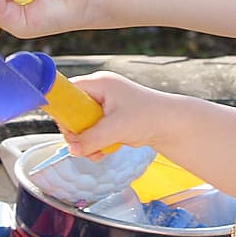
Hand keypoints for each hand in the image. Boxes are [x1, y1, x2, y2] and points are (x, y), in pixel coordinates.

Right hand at [57, 72, 177, 157]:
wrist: (171, 125)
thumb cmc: (149, 116)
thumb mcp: (117, 128)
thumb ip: (93, 138)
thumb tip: (73, 149)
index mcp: (100, 83)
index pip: (69, 92)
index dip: (64, 110)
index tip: (68, 128)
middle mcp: (100, 92)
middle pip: (73, 111)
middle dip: (76, 132)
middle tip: (82, 145)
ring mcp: (105, 106)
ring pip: (82, 125)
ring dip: (86, 142)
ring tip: (96, 152)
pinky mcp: (109, 120)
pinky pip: (92, 132)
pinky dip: (94, 144)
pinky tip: (102, 153)